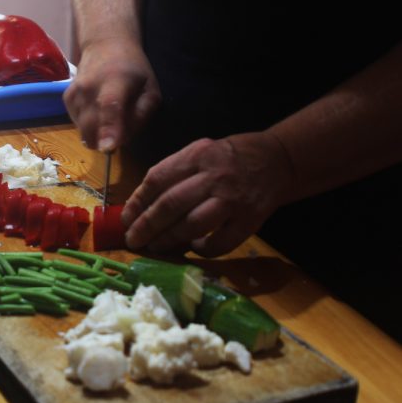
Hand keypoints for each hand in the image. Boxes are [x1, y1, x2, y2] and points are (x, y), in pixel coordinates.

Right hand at [63, 38, 159, 151]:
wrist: (105, 45)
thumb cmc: (133, 69)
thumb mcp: (150, 90)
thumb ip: (141, 116)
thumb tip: (121, 140)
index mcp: (116, 82)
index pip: (110, 106)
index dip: (109, 128)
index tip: (108, 147)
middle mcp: (90, 87)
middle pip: (91, 125)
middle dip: (105, 140)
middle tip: (121, 131)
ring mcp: (75, 93)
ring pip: (83, 130)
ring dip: (98, 133)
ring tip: (110, 116)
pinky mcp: (66, 99)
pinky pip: (77, 124)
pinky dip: (89, 125)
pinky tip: (98, 110)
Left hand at [121, 132, 295, 256]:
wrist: (278, 160)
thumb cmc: (228, 159)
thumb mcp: (199, 153)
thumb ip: (173, 173)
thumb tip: (140, 204)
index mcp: (196, 156)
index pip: (158, 179)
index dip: (137, 202)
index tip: (126, 219)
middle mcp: (213, 176)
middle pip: (171, 204)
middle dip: (147, 226)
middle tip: (133, 240)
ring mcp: (233, 199)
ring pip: (193, 224)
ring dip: (169, 239)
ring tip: (155, 247)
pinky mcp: (250, 219)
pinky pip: (221, 242)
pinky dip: (203, 249)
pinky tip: (193, 248)